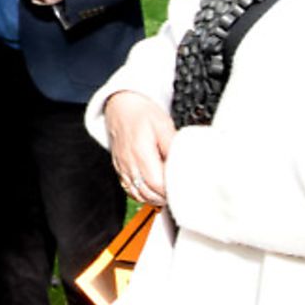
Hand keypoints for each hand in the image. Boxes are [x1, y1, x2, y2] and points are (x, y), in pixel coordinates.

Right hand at [103, 90, 174, 205]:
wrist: (121, 106)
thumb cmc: (142, 114)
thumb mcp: (164, 125)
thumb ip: (173, 146)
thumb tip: (184, 163)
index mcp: (140, 152)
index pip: (156, 183)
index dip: (170, 191)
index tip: (182, 189)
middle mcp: (129, 162)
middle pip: (147, 193)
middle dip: (164, 197)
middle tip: (178, 192)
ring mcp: (123, 167)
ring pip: (137, 194)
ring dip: (153, 198)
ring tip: (166, 193)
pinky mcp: (119, 168)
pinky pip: (129, 189)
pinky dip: (141, 195)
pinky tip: (151, 192)